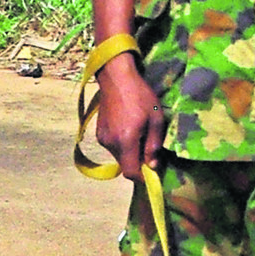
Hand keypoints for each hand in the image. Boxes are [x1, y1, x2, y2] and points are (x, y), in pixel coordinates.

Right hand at [95, 55, 165, 180]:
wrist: (116, 78)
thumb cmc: (140, 96)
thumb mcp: (155, 119)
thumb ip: (154, 145)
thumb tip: (153, 165)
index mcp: (126, 141)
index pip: (131, 173)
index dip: (142, 178)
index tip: (151, 173)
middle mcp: (111, 143)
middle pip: (125, 165)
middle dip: (137, 162)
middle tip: (148, 146)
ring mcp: (102, 139)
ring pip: (119, 156)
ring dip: (129, 152)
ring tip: (138, 132)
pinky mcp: (99, 133)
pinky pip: (113, 146)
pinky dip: (122, 144)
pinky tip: (128, 127)